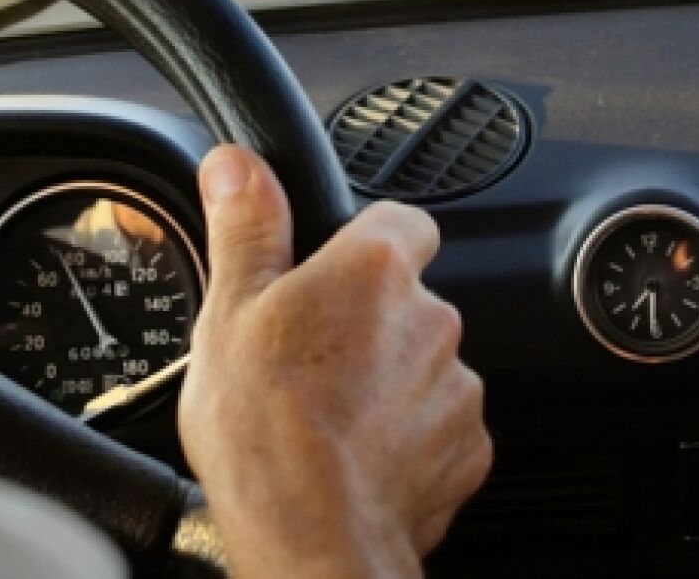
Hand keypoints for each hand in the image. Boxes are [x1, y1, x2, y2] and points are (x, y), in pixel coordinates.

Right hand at [179, 147, 491, 578]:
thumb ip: (246, 226)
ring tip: (326, 419)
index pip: (401, 220)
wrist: (309, 534)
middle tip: (308, 361)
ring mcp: (456, 387)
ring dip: (388, 384)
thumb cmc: (265, 427)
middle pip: (408, 300)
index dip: (366, 242)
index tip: (332, 271)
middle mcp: (432, 318)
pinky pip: (439, 429)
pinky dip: (407, 440)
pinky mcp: (468, 450)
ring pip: (424, 367)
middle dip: (368, 325)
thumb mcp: (230, 310)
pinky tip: (356, 458)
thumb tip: (237, 164)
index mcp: (375, 268)